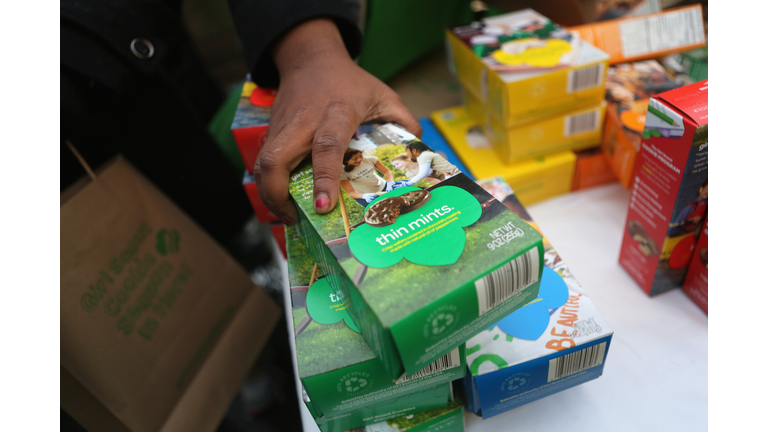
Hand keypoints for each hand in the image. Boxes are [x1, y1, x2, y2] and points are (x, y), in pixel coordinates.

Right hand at [252, 19, 421, 223]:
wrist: (310, 58)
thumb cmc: (349, 81)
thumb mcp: (382, 95)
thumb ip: (403, 121)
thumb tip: (420, 151)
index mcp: (336, 113)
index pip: (326, 147)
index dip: (324, 179)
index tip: (323, 206)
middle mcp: (304, 122)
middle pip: (275, 160)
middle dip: (277, 195)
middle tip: (295, 218)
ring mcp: (283, 127)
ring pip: (262, 164)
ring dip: (270, 195)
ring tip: (290, 215)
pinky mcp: (271, 131)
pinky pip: (264, 162)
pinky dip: (269, 184)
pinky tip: (285, 199)